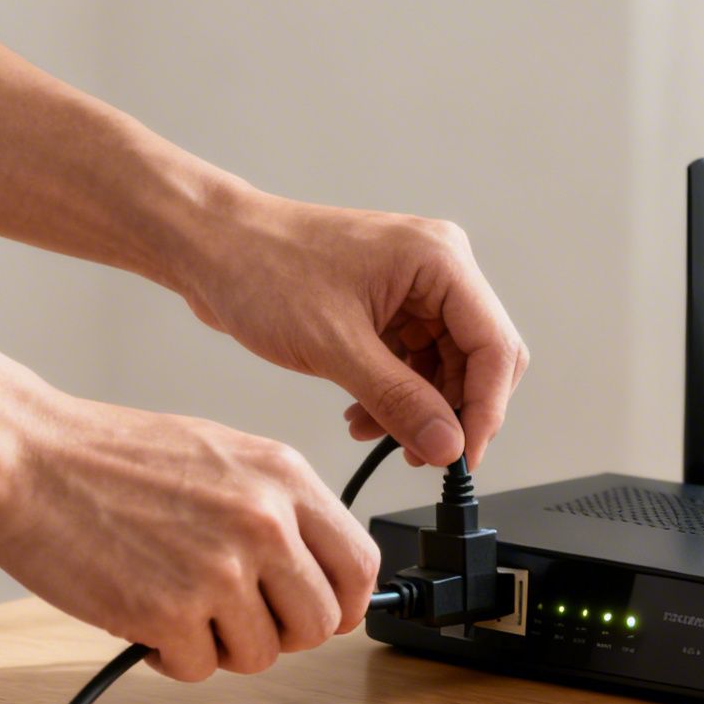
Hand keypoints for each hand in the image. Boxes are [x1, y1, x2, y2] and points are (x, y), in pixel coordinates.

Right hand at [0, 395, 379, 681]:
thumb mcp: (221, 456)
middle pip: (320, 623)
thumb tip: (317, 569)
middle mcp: (264, 523)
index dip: (344, 604)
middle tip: (236, 619)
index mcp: (284, 477)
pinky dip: (171, 658)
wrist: (22, 455)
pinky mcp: (168, 613)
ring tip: (178, 607)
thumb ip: (276, 508)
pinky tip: (143, 619)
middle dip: (281, 634)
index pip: (359, 565)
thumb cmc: (109, 456)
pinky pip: (199, 669)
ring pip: (262, 655)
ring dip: (221, 647)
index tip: (322, 615)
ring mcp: (219, 570)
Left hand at [165, 186, 528, 468]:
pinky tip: (362, 415)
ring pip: (446, 366)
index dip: (485, 410)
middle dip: (453, 411)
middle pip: (479, 358)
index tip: (462, 457)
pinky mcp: (389, 305)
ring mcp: (413, 288)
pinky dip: (395, 395)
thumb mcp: (335, 345)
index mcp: (439, 260)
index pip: (494, 346)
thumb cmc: (261, 267)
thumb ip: (399, 400)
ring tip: (375, 433)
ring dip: (419, 408)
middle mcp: (437, 269)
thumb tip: (447, 445)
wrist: (209, 246)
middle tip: (425, 454)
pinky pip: (414, 362)